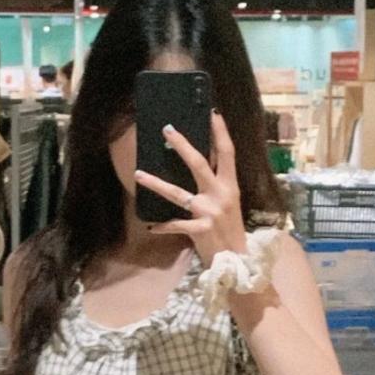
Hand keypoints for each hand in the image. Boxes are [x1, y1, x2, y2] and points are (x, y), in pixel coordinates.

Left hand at [133, 111, 247, 267]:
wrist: (236, 261)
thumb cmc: (230, 230)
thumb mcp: (229, 204)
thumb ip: (217, 186)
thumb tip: (201, 166)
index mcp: (230, 186)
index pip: (227, 153)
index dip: (220, 133)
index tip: (213, 114)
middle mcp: (221, 194)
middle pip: (199, 164)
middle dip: (182, 145)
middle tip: (167, 129)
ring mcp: (210, 211)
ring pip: (178, 193)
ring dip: (156, 183)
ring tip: (138, 174)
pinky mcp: (200, 229)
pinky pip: (176, 225)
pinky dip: (163, 226)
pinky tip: (151, 226)